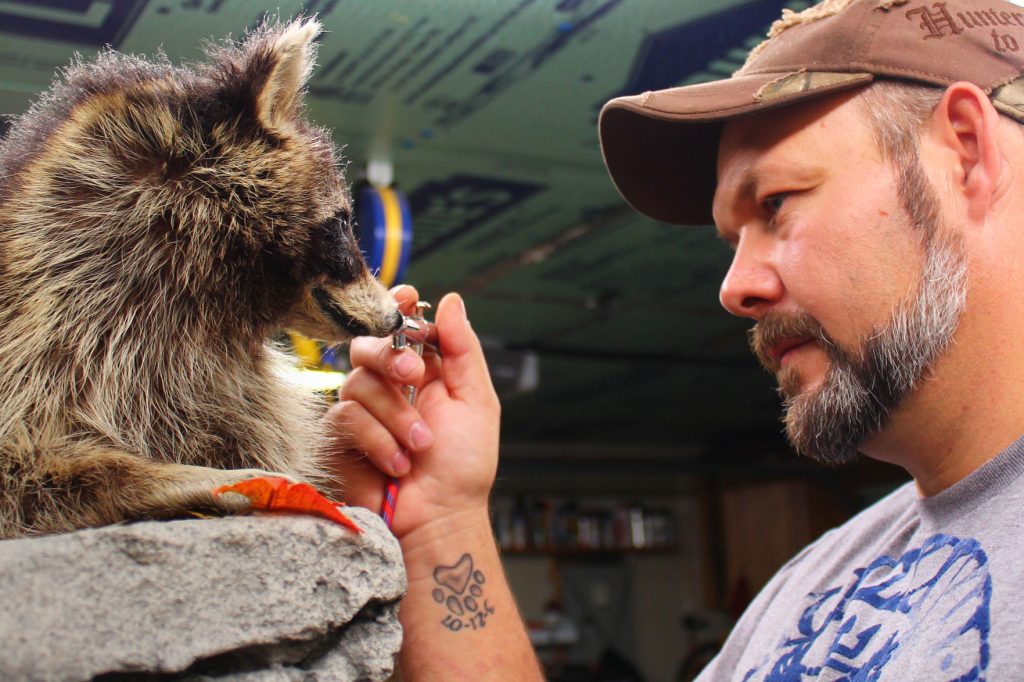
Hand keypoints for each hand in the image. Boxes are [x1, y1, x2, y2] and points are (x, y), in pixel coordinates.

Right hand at [325, 286, 500, 539]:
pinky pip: (346, 418)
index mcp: (422, 369)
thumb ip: (462, 349)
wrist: (440, 517)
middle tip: (414, 376)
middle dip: (390, 356)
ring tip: (420, 447)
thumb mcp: (476, 401)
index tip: (408, 297)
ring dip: (396, 416)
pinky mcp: (339, 438)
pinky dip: (378, 441)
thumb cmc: (464, 466)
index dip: (397, 305)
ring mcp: (360, 410)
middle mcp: (387, 384)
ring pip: (358, 382)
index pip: (399, 325)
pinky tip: (397, 465)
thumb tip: (451, 300)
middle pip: (366, 343)